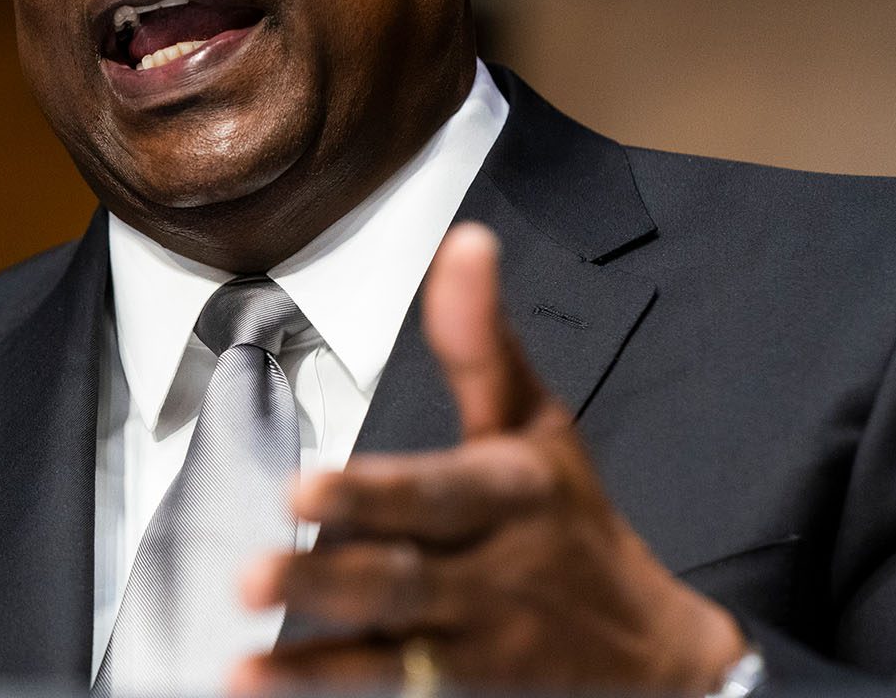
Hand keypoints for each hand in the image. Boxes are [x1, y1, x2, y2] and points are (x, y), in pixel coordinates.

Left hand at [234, 222, 746, 694]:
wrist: (652, 651)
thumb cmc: (571, 518)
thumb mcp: (538, 421)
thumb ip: (482, 342)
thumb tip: (464, 243)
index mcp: (509, 494)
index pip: (437, 492)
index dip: (373, 494)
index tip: (303, 488)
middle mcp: (494, 575)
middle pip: (405, 580)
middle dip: (329, 579)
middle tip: (252, 575)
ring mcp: (480, 647)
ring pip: (393, 658)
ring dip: (314, 664)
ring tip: (243, 668)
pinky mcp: (467, 696)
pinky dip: (330, 694)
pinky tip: (265, 691)